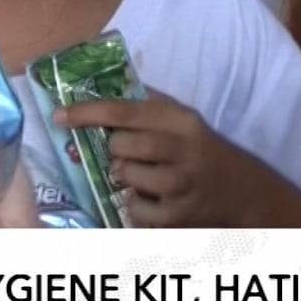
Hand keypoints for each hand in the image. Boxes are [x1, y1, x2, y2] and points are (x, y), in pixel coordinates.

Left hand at [58, 91, 262, 226]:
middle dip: (113, 150)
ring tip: (136, 176)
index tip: (59, 115)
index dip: (88, 111)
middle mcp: (184, 148)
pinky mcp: (181, 214)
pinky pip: (138, 209)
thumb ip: (148, 104)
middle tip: (119, 154)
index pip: (126, 109)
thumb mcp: (183, 120)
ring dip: (124, 177)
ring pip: (130, 177)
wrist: (242, 190)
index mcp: (180, 120)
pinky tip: (149, 199)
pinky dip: (135, 206)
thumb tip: (102, 85)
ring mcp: (183, 183)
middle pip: (126, 145)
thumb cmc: (201, 150)